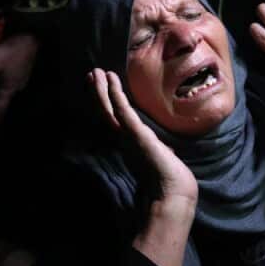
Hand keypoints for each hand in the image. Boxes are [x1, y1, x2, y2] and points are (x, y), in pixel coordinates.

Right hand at [90, 69, 197, 210]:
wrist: (172, 192)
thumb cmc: (170, 178)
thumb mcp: (161, 159)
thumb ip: (158, 151)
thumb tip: (166, 150)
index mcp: (129, 144)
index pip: (114, 119)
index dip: (106, 103)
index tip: (102, 86)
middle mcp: (124, 140)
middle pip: (106, 113)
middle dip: (99, 93)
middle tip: (92, 74)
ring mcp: (128, 138)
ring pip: (110, 110)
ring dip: (102, 90)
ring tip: (96, 72)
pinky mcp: (137, 135)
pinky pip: (123, 112)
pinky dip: (116, 96)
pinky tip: (111, 81)